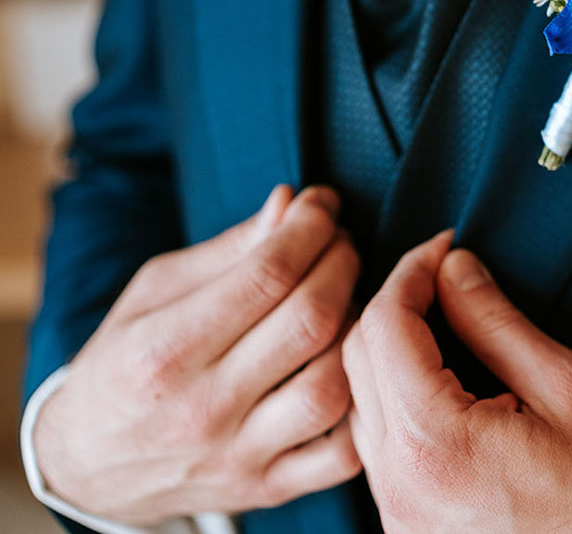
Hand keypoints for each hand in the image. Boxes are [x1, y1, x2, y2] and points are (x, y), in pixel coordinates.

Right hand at [33, 184, 362, 523]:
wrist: (87, 466)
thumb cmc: (125, 360)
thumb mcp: (155, 291)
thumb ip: (229, 248)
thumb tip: (290, 204)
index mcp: (163, 350)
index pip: (267, 274)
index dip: (309, 227)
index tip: (321, 205)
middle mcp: (203, 409)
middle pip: (310, 321)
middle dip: (341, 262)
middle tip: (340, 242)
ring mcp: (239, 456)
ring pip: (332, 386)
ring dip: (355, 327)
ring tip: (345, 299)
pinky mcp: (267, 489)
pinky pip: (342, 455)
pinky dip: (362, 403)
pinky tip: (352, 364)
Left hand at [343, 231, 571, 533]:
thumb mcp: (569, 391)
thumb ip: (498, 323)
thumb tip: (456, 270)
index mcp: (434, 444)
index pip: (386, 325)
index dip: (412, 270)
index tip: (444, 248)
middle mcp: (398, 483)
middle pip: (357, 357)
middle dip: (396, 299)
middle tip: (441, 272)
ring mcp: (396, 512)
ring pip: (358, 397)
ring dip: (388, 344)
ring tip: (438, 313)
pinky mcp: (405, 526)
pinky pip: (376, 438)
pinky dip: (393, 389)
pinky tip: (435, 373)